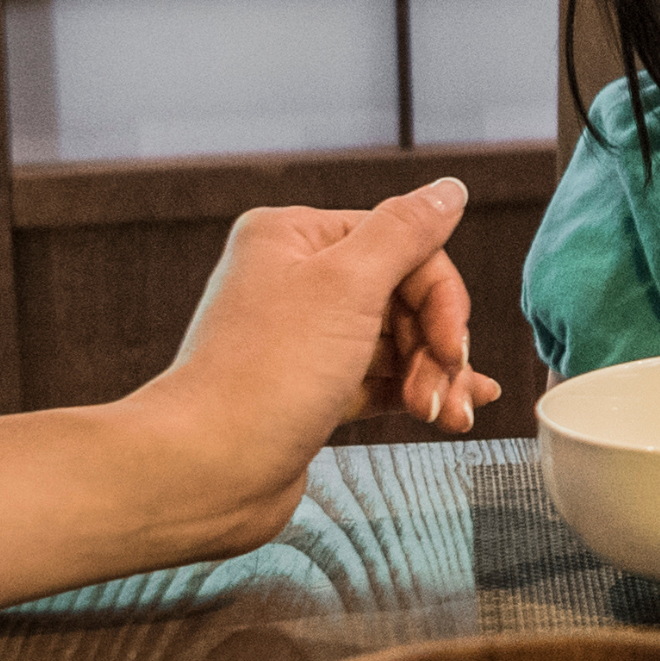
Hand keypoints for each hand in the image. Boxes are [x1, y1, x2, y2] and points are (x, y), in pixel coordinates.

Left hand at [129, 180, 505, 552]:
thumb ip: (406, 233)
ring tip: (449, 415)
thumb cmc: (262, 378)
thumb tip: (449, 189)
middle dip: (438, 345)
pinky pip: (380, 379)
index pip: (400, 244)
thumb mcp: (347, 287)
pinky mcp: (312, 391)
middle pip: (403, 295)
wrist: (208, 472)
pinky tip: (450, 411)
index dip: (438, 295)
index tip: (451, 345)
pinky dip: (415, 392)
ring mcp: (303, 340)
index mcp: (294, 239)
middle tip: (449, 385)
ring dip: (433, 376)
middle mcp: (295, 281)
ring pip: (397, 342)